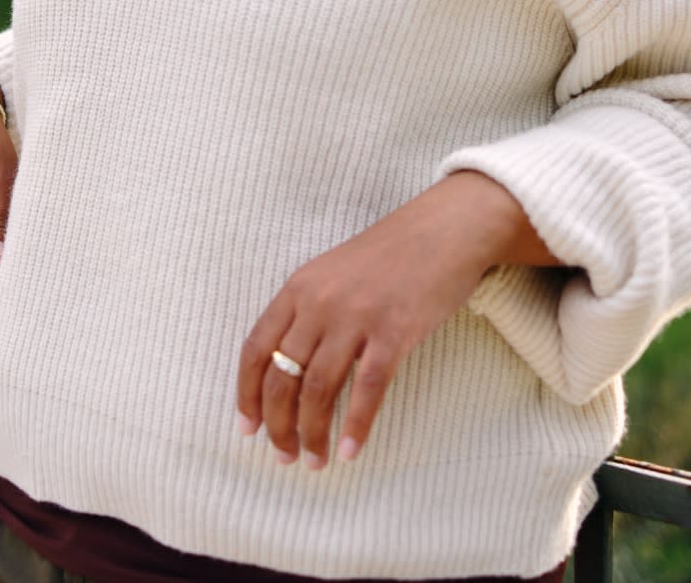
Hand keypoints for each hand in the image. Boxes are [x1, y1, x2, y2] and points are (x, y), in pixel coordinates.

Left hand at [236, 171, 556, 468]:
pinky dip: (356, 426)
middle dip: (278, 424)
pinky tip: (351, 451)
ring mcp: (356, 316)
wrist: (444, 230)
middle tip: (283, 456)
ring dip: (312, 433)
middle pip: (282, 376)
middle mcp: (320, 301)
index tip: (248, 429)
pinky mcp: (394, 331)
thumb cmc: (390, 256)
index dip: (247, 394)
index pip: (256, 348)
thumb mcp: (335, 273)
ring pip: (318, 390)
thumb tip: (290, 371)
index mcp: (299, 286)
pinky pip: (367, 389)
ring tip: (315, 461)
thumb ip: (310, 312)